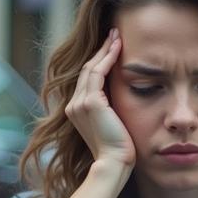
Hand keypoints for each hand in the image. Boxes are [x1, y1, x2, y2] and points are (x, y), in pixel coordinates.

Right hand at [64, 29, 134, 168]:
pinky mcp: (90, 103)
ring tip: (117, 35)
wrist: (114, 163)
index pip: (87, 79)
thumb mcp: (113, 124)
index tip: (112, 47)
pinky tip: (119, 47)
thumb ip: (112, 109)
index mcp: (77, 110)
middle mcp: (73, 105)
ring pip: (91, 68)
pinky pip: (98, 73)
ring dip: (105, 50)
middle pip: (87, 69)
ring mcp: (79, 103)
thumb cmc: (119, 149)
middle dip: (101, 50)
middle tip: (114, 33)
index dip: (99, 61)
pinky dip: (108, 58)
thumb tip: (124, 96)